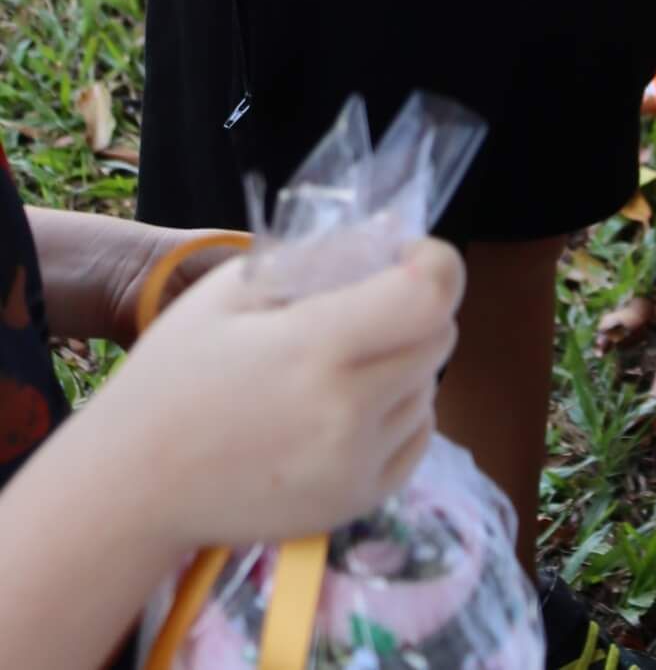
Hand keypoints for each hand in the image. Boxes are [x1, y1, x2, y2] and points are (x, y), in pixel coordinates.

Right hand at [97, 239, 463, 551]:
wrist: (134, 485)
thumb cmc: (175, 374)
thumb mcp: (231, 291)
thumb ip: (317, 257)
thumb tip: (390, 235)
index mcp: (315, 348)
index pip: (431, 295)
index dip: (433, 263)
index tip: (404, 257)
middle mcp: (347, 413)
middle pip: (439, 337)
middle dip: (418, 309)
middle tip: (367, 307)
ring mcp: (355, 465)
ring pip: (429, 387)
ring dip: (405, 363)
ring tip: (343, 363)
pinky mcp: (357, 503)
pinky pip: (417, 438)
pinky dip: (401, 412)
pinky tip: (349, 405)